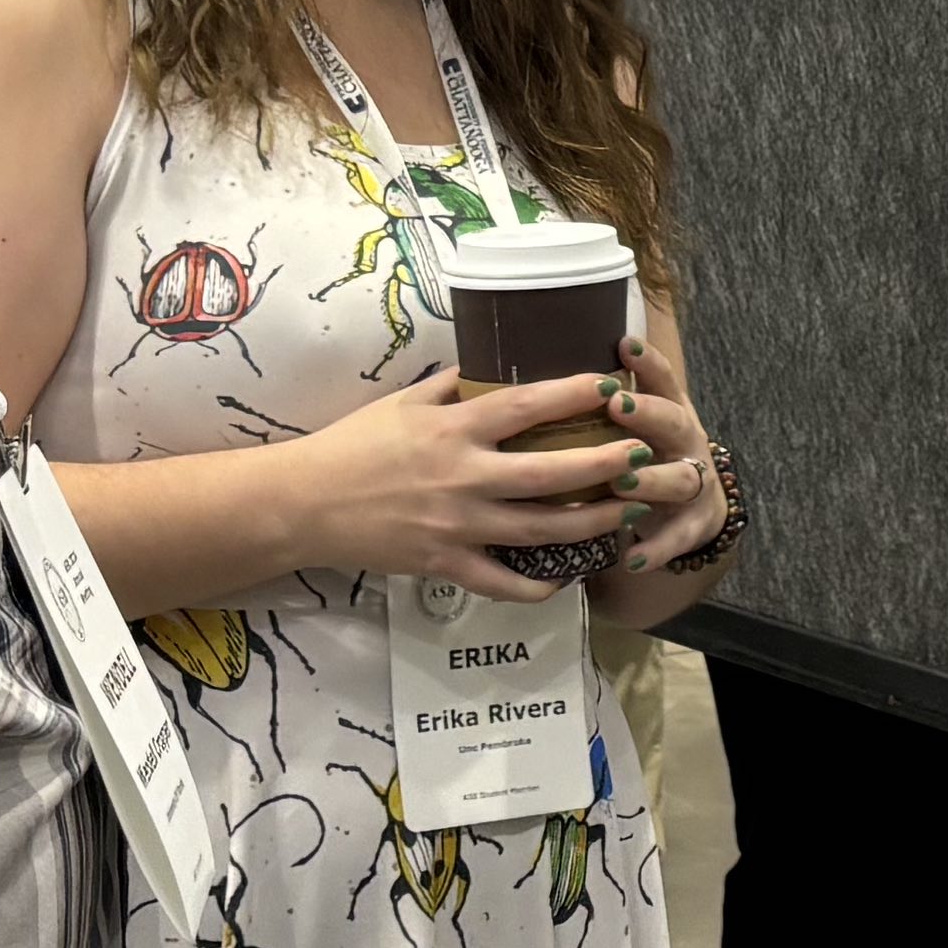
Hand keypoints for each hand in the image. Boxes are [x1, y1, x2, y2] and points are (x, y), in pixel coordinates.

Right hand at [275, 369, 698, 596]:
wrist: (304, 503)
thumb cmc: (353, 444)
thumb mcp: (402, 402)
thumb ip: (451, 386)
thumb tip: (491, 363)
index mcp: (453, 428)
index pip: (527, 405)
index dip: (576, 394)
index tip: (613, 386)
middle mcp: (463, 476)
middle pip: (552, 474)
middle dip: (605, 465)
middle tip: (643, 456)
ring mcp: (458, 526)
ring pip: (542, 530)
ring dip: (592, 523)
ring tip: (626, 512)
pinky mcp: (446, 565)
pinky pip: (505, 582)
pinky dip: (541, 583)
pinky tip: (567, 574)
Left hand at [607, 337, 729, 572]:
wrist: (695, 506)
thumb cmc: (646, 454)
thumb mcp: (634, 425)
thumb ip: (600, 403)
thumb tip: (540, 375)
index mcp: (667, 410)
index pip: (661, 378)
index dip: (647, 361)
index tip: (623, 344)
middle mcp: (684, 441)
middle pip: (673, 421)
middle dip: (648, 413)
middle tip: (617, 405)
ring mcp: (693, 482)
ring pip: (680, 479)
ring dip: (652, 480)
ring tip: (622, 484)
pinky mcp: (692, 524)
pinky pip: (677, 538)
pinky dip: (656, 549)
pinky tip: (633, 559)